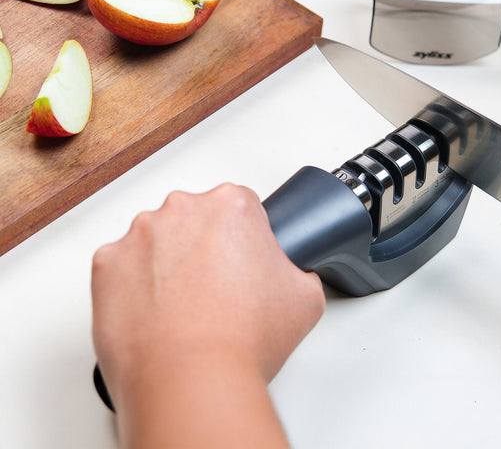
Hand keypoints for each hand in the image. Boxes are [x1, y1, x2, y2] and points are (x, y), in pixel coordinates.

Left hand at [91, 183, 324, 447]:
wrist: (191, 381)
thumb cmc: (242, 340)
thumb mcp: (305, 296)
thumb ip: (296, 268)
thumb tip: (286, 274)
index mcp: (231, 205)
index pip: (240, 208)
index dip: (244, 240)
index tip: (239, 265)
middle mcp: (183, 208)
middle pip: (196, 219)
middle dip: (204, 247)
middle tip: (214, 291)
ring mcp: (140, 234)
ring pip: (157, 240)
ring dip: (167, 263)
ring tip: (183, 308)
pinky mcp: (107, 263)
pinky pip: (122, 266)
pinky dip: (134, 285)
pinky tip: (154, 313)